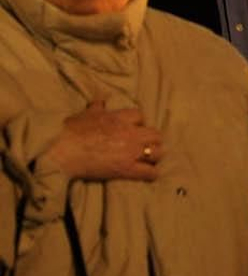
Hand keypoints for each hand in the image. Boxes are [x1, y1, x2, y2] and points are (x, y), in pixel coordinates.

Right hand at [37, 101, 162, 182]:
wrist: (61, 151)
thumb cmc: (69, 131)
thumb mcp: (85, 114)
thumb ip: (96, 108)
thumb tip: (100, 101)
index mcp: (120, 118)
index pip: (140, 116)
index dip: (137, 123)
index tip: (133, 129)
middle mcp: (130, 133)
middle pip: (155, 134)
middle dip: (151, 140)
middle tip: (144, 145)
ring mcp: (130, 152)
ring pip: (158, 152)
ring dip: (154, 156)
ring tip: (149, 160)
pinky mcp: (126, 169)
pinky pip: (150, 172)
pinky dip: (151, 174)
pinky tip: (148, 175)